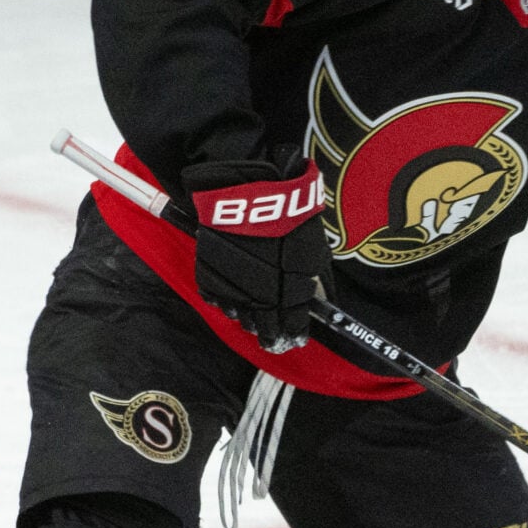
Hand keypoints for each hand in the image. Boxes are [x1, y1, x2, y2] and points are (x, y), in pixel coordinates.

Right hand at [187, 158, 329, 351]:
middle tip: (273, 338)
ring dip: (248, 318)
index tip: (296, 339)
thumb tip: (318, 298)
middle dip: (270, 333)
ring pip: (239, 316)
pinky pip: (217, 300)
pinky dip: (226, 302)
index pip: (292, 323)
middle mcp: (261, 294)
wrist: (248, 188)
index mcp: (290, 288)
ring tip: (254, 319)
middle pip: (264, 326)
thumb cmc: (287, 212)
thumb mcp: (312, 245)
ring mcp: (233, 286)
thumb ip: (314, 277)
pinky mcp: (210, 275)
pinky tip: (233, 300)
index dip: (294, 333)